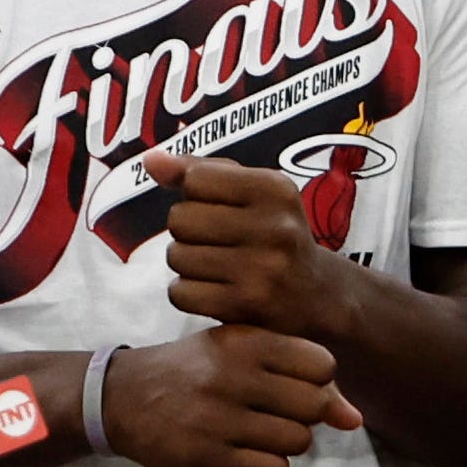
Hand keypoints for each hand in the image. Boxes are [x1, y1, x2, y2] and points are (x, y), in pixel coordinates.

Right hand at [99, 323, 363, 466]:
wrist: (123, 397)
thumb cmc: (195, 369)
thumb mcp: (240, 352)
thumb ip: (299, 375)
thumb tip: (355, 418)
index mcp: (244, 342)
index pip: (322, 365)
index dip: (318, 379)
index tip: (293, 383)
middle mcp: (232, 377)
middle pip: (315, 406)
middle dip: (306, 414)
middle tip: (278, 411)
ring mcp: (219, 419)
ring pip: (298, 442)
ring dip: (288, 442)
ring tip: (260, 431)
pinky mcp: (207, 458)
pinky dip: (269, 466)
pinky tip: (246, 452)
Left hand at [158, 148, 353, 341]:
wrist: (317, 297)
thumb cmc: (273, 233)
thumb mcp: (251, 192)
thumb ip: (199, 170)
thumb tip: (149, 160)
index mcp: (275, 188)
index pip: (195, 179)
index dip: (196, 195)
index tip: (221, 210)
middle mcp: (274, 226)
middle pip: (179, 218)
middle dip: (187, 231)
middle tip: (215, 242)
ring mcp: (261, 269)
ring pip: (176, 256)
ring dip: (186, 262)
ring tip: (215, 266)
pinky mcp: (245, 306)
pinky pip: (180, 292)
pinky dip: (187, 292)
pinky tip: (212, 290)